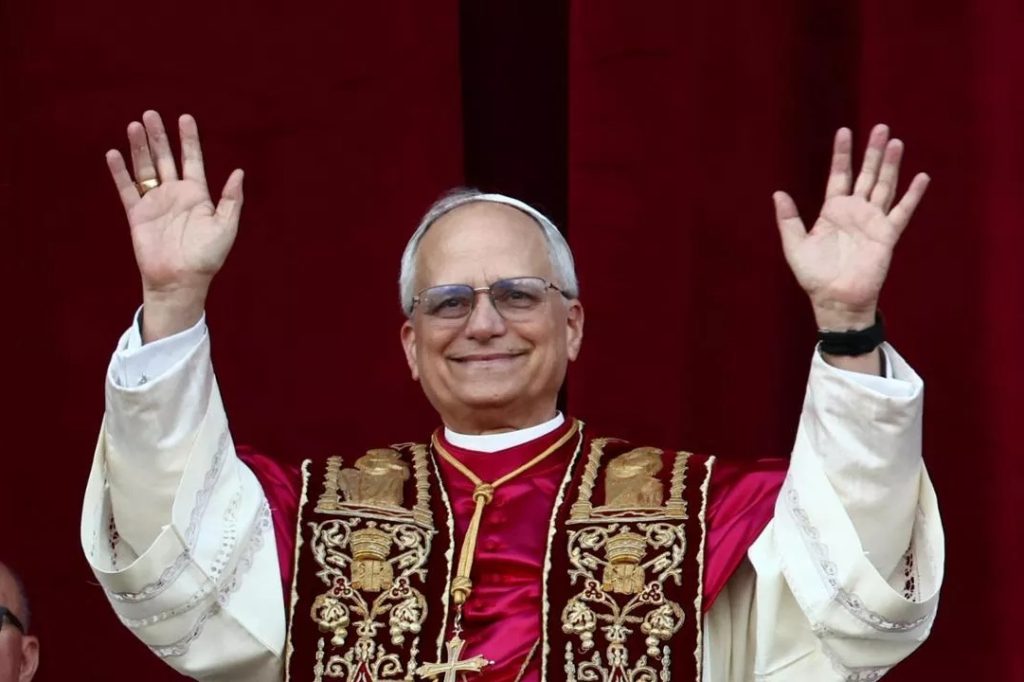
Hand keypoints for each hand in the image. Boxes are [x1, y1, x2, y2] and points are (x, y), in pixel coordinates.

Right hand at [106, 111, 243, 340]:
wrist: (181, 280)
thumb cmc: (207, 257)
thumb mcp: (225, 226)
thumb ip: (231, 199)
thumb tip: (239, 172)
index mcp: (197, 195)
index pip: (192, 160)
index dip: (189, 139)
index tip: (185, 118)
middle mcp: (175, 194)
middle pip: (165, 158)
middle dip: (159, 136)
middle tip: (151, 114)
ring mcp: (155, 203)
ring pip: (145, 168)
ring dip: (139, 148)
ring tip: (134, 125)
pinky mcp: (137, 214)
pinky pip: (127, 189)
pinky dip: (120, 172)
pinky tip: (114, 153)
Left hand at [772, 124, 928, 330]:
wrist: (835, 300)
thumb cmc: (814, 276)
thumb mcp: (795, 245)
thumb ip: (788, 219)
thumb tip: (778, 193)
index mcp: (832, 211)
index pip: (839, 175)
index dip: (842, 154)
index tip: (844, 131)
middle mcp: (855, 212)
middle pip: (866, 175)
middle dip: (871, 152)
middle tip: (880, 127)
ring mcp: (872, 221)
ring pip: (884, 186)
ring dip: (890, 165)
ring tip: (895, 142)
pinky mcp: (886, 235)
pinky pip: (902, 211)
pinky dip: (912, 195)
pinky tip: (921, 177)